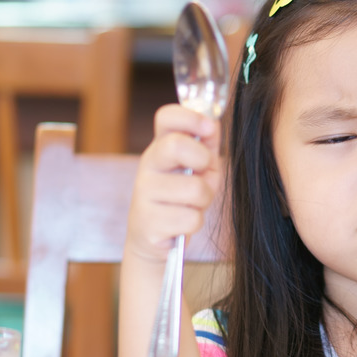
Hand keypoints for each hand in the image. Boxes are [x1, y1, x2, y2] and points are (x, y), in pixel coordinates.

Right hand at [126, 104, 222, 263]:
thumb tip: (212, 125)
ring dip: (204, 199)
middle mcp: (148, 165)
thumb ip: (207, 146)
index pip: (166, 117)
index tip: (209, 127)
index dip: (191, 116)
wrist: (155, 240)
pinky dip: (195, 223)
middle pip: (176, 145)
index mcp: (161, 147)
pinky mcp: (148, 223)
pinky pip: (190, 219)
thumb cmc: (182, 198)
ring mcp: (144, 193)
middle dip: (203, 159)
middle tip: (204, 172)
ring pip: (193, 189)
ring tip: (193, 204)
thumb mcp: (200, 168)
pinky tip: (181, 223)